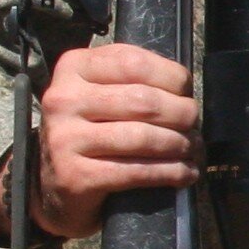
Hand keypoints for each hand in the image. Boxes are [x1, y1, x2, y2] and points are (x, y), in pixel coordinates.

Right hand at [0, 43, 197, 241]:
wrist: (54, 186)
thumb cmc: (91, 132)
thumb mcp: (101, 93)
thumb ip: (132, 79)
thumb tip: (184, 87)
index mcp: (73, 68)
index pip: (134, 63)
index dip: (172, 78)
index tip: (185, 93)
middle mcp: (64, 99)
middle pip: (144, 101)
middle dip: (182, 114)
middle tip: (194, 126)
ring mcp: (65, 138)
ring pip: (143, 137)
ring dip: (180, 145)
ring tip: (192, 150)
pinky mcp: (74, 175)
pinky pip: (136, 172)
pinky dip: (170, 173)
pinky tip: (184, 173)